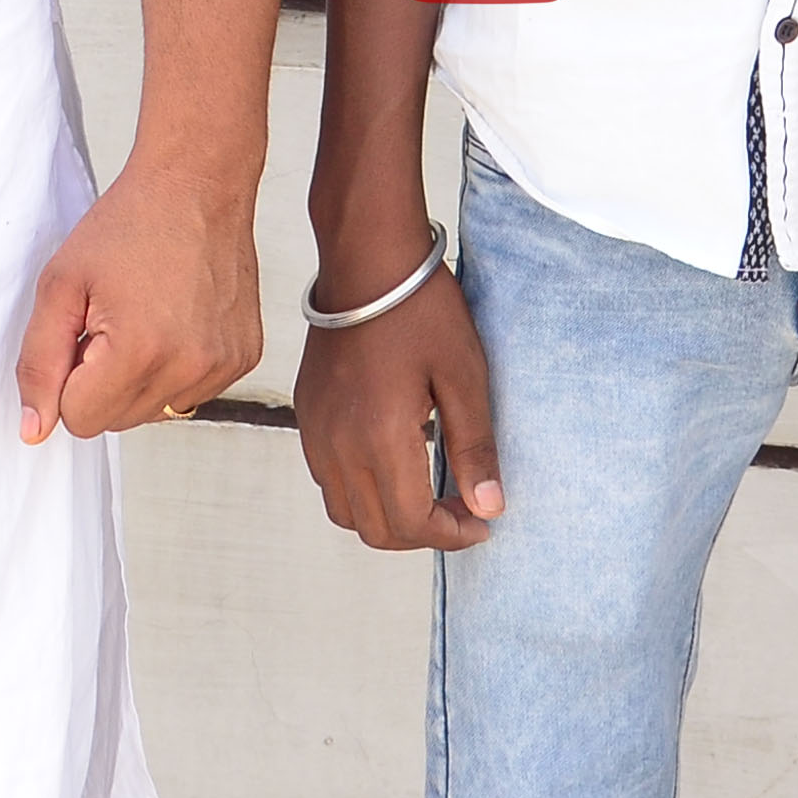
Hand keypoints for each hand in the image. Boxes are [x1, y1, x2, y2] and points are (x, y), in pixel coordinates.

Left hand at [18, 151, 258, 442]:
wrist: (197, 184)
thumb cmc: (128, 224)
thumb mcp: (60, 284)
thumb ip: (38, 363)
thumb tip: (35, 431)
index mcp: (139, 351)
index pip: (80, 420)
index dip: (69, 377)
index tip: (83, 330)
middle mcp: (190, 367)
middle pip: (117, 423)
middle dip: (101, 382)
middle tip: (111, 319)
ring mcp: (224, 365)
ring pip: (154, 413)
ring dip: (138, 378)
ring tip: (144, 317)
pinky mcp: (244, 357)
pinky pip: (190, 393)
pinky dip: (174, 368)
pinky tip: (175, 319)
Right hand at [292, 240, 498, 549]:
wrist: (368, 261)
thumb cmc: (422, 311)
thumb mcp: (464, 377)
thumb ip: (474, 449)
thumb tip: (489, 510)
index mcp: (380, 437)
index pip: (411, 524)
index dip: (451, 536)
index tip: (482, 523)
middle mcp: (339, 445)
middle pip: (377, 530)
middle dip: (424, 534)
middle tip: (463, 511)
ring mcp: (316, 433)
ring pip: (346, 513)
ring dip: (390, 519)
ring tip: (429, 494)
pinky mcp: (308, 417)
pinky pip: (328, 481)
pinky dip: (362, 493)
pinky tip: (395, 465)